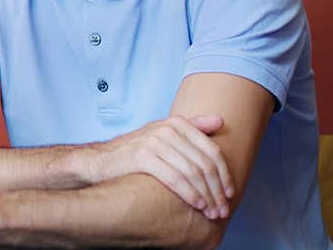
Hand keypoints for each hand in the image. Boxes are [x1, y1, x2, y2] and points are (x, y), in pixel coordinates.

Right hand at [84, 114, 233, 219]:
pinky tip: (197, 205)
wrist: (102, 160)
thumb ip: (192, 127)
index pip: (211, 151)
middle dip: (217, 190)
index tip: (229, 193)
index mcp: (177, 123)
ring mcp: (154, 141)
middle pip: (203, 164)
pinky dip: (189, 194)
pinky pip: (174, 178)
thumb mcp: (164, 134)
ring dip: (206, 196)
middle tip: (222, 209)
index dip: (224, 174)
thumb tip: (220, 121)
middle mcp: (167, 129)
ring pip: (192, 172)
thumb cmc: (136, 151)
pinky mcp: (142, 157)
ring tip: (212, 212)